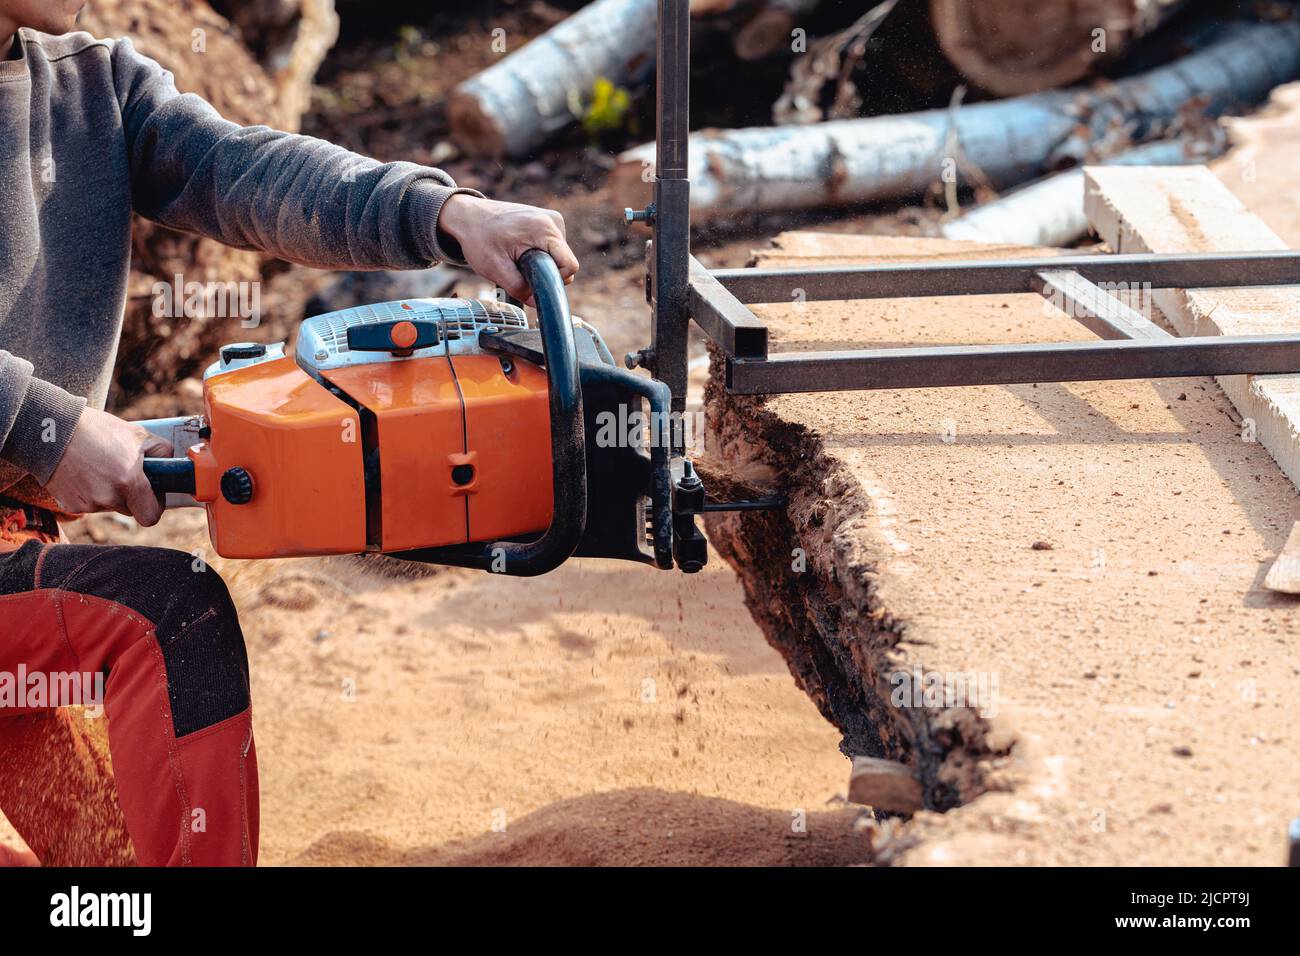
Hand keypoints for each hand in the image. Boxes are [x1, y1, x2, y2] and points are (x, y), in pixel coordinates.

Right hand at [45, 407, 171, 526]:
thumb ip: (162, 452)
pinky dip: (90, 492)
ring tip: (99, 466)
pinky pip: (89, 504)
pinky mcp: (70, 505)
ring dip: (109, 492)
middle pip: (130, 509)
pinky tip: (84, 472)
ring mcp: (87, 504)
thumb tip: (170, 468)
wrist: (51, 430)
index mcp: (129, 482)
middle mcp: (108, 497)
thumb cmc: (97, 430)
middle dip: (130, 494)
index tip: (151, 493)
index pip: (151, 516)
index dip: (154, 505)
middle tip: (122, 471)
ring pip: (109, 506)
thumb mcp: (138, 434)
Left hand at [437, 195, 579, 304]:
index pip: (569, 265)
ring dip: (542, 263)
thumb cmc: (479, 238)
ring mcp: (551, 218)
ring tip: (516, 256)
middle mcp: (552, 221)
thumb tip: (538, 303)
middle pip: (565, 261)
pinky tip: (520, 249)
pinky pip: (553, 247)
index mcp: (544, 229)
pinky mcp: (547, 220)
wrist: (468, 217)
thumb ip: (518, 288)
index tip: (535, 281)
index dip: (555, 280)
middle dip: (546, 272)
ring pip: (559, 255)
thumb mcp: (494, 268)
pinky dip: (540, 253)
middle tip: (519, 269)